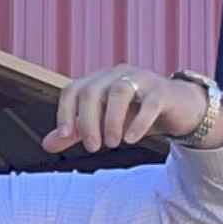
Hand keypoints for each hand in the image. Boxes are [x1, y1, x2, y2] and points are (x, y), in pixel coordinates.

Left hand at [43, 67, 205, 154]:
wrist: (175, 108)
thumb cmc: (133, 113)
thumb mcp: (101, 123)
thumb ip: (76, 132)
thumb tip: (47, 144)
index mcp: (99, 81)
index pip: (72, 90)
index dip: (65, 112)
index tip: (66, 137)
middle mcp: (117, 75)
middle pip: (92, 92)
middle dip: (88, 122)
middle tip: (93, 148)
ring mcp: (141, 80)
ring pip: (119, 92)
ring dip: (111, 121)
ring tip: (113, 144)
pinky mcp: (162, 92)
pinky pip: (149, 103)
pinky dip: (139, 122)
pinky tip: (131, 140)